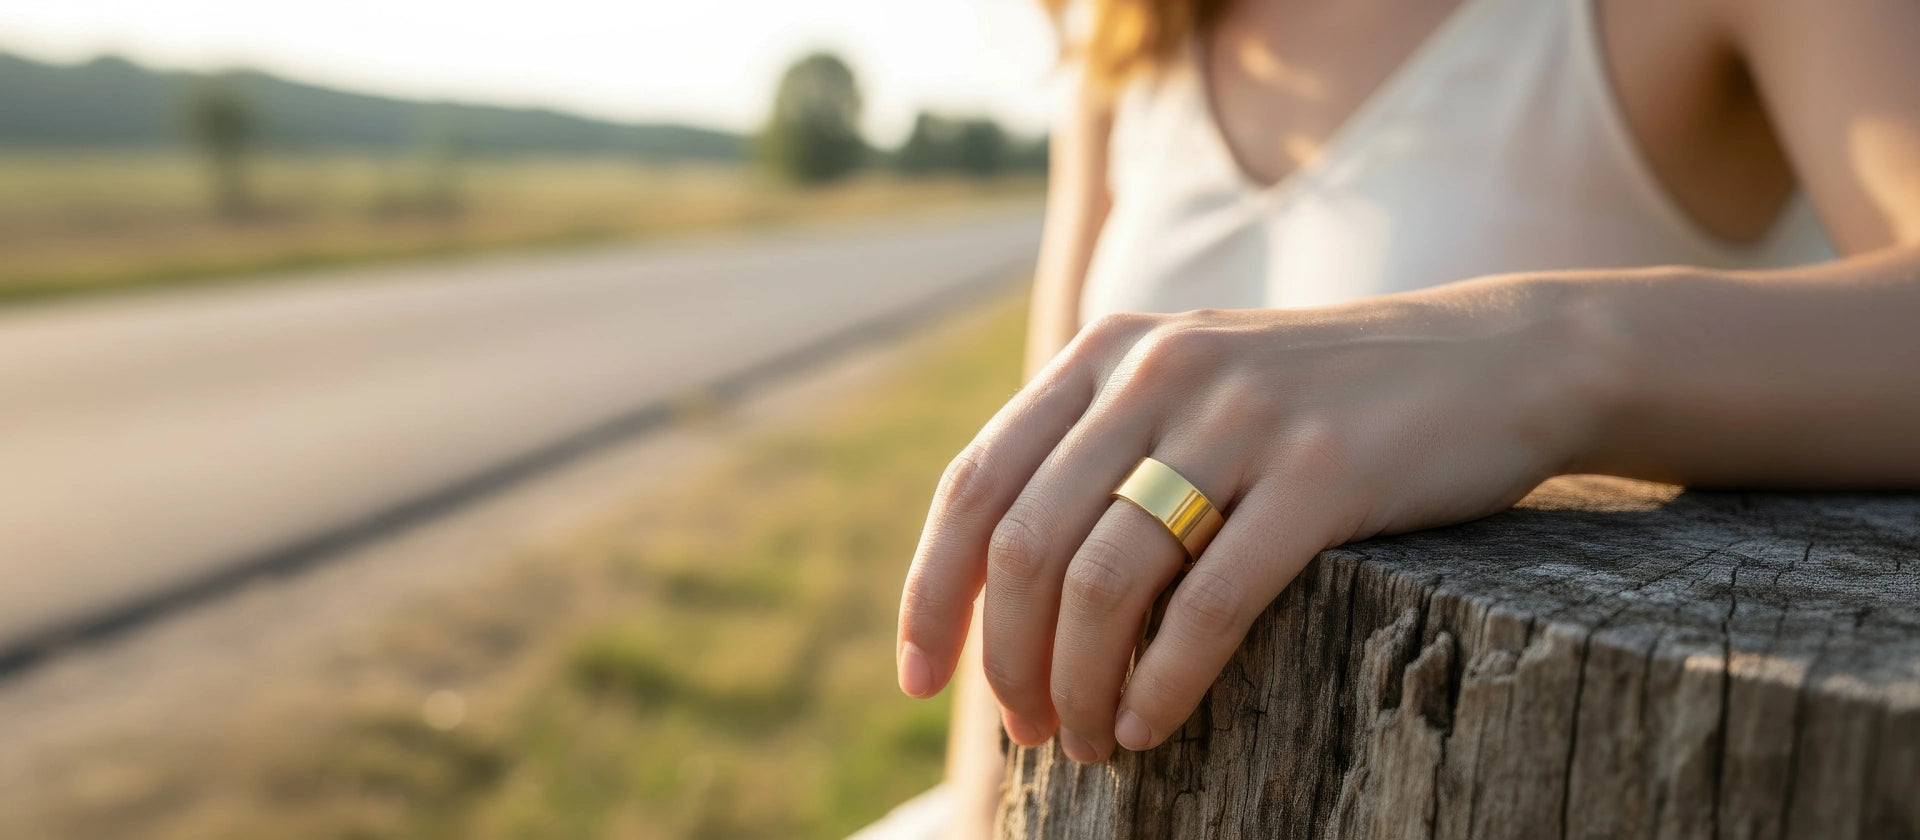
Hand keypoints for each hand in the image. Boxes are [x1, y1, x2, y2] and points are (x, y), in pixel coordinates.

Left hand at [896, 278, 1620, 761]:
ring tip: (1090, 740)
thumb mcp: (1192, 385)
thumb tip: (998, 585)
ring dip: (1077, 684)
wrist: (1496, 359)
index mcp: (1107, 349)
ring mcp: (1240, 417)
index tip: (919, 680)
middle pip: (1024, 545)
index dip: (930, 594)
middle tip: (1029, 730)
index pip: (974, 484)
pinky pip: (1207, 604)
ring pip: (1102, 581)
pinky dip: (1163, 684)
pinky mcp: (1323, 474)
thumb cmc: (1324, 399)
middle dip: (1007, 660)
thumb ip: (1099, 446)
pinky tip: (1153, 726)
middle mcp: (1158, 369)